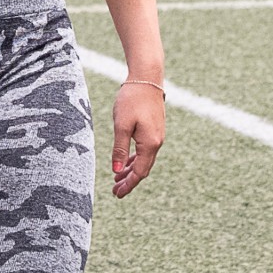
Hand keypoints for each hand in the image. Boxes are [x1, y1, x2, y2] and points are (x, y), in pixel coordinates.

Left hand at [109, 79, 165, 195]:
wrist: (147, 78)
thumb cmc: (132, 99)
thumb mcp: (121, 125)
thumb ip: (120, 148)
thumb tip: (117, 170)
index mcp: (150, 144)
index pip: (140, 172)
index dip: (129, 185)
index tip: (117, 194)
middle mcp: (157, 142)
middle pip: (143, 168)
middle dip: (129, 180)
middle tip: (115, 191)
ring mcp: (157, 136)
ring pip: (144, 160)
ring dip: (131, 170)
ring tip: (117, 179)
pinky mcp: (154, 129)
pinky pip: (145, 150)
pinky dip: (135, 158)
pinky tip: (126, 162)